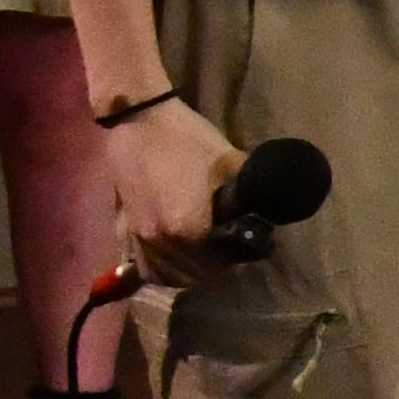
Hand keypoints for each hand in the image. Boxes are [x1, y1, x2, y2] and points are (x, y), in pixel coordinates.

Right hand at [103, 96, 245, 276]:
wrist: (140, 122)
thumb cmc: (188, 140)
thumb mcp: (232, 164)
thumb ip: (251, 195)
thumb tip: (273, 210)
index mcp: (187, 228)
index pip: (219, 265)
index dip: (239, 259)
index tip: (249, 247)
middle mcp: (161, 241)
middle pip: (195, 274)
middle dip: (218, 267)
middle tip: (231, 251)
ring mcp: (139, 238)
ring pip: (168, 276)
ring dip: (191, 272)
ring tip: (207, 256)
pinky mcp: (125, 230)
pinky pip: (144, 267)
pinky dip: (163, 270)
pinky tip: (177, 260)